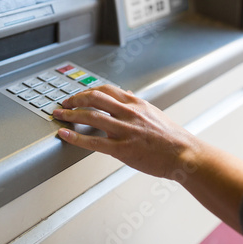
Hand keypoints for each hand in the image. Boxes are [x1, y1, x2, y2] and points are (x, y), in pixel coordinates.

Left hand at [53, 85, 198, 178]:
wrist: (183, 154)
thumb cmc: (171, 137)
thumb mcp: (153, 112)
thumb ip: (136, 104)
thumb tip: (125, 94)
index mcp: (135, 103)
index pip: (106, 89)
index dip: (87, 91)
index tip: (78, 95)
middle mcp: (128, 112)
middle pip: (94, 98)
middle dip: (74, 100)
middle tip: (64, 104)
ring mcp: (124, 130)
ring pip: (90, 117)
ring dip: (70, 115)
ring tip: (59, 116)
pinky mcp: (122, 148)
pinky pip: (93, 141)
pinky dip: (75, 137)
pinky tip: (65, 135)